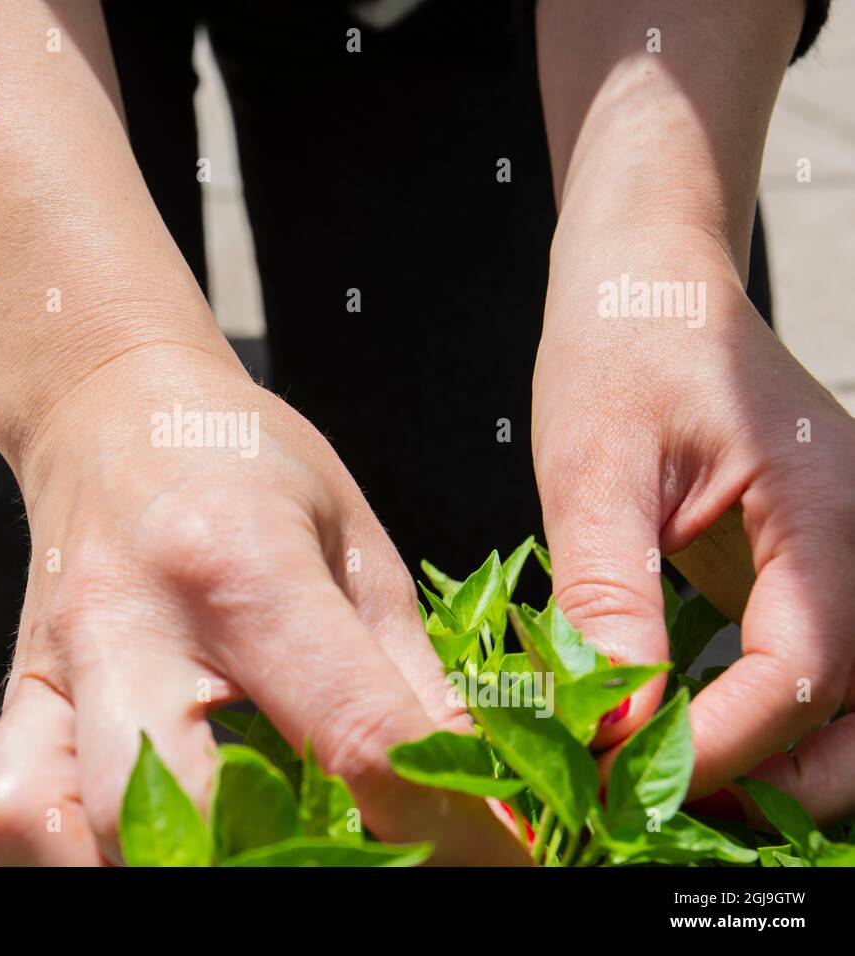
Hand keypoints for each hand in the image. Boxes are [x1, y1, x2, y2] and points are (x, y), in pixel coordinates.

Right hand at [0, 343, 527, 863]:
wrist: (114, 409)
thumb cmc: (248, 463)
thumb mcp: (357, 549)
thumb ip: (412, 686)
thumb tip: (487, 809)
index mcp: (243, 568)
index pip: (353, 735)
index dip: (445, 826)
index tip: (493, 859)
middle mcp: (130, 626)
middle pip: (170, 810)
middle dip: (265, 873)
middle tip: (342, 862)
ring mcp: (55, 666)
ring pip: (49, 824)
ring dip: (146, 870)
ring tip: (228, 859)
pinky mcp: (17, 694)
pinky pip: (4, 811)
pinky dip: (61, 857)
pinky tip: (136, 846)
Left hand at [533, 231, 854, 822]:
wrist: (652, 284)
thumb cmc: (623, 352)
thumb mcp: (595, 467)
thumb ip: (608, 591)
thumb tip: (616, 716)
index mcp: (830, 509)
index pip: (806, 671)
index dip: (722, 743)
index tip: (627, 772)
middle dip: (781, 782)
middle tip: (664, 802)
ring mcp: (853, 553)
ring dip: (782, 762)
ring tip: (676, 781)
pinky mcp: (818, 563)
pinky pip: (820, 664)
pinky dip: (771, 718)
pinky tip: (693, 733)